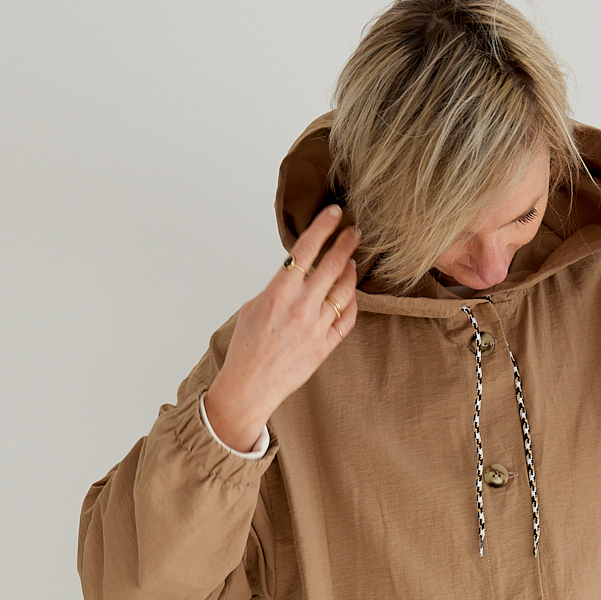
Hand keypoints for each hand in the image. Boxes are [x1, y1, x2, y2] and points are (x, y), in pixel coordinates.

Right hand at [203, 204, 360, 450]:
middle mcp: (302, 306)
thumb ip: (278, 288)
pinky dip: (351, 303)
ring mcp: (316, 326)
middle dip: (345, 243)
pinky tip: (351, 294)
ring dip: (350, 271)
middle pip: (332, 264)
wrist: (250, 385)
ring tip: (352, 261)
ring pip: (344, 290)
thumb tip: (296, 276)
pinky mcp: (325, 346)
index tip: (335, 213)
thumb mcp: (254, 306)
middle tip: (354, 232)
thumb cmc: (246, 347)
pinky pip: (347, 318)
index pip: (306, 248)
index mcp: (280, 291)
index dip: (323, 226)